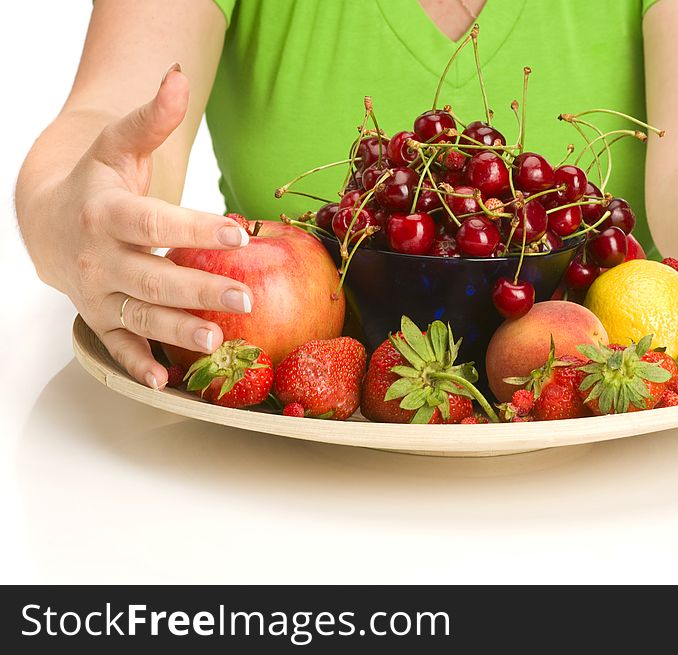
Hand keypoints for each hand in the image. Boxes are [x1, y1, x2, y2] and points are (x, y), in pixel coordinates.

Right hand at [33, 67, 252, 387]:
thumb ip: (148, 120)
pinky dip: (138, 364)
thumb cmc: (98, 183)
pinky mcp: (99, 317)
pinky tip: (166, 381)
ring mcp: (96, 292)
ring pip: (138, 316)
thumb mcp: (118, 148)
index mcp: (106, 212)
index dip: (194, 226)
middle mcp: (98, 257)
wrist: (47, 219)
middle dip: (198, 288)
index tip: (238, 231)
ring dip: (175, 332)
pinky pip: (118, 344)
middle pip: (151, 276)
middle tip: (245, 297)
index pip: (153, 221)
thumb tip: (176, 78)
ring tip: (215, 341)